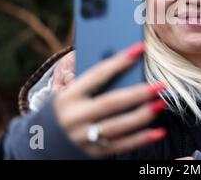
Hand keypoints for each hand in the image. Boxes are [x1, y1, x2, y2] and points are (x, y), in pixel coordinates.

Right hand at [53, 42, 166, 157]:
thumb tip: (126, 67)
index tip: (140, 48)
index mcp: (69, 96)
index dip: (120, 60)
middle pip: (112, 102)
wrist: (39, 145)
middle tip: (160, 85)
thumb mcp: (69, 94)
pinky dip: (142, 139)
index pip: (98, 74)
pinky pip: (122, 145)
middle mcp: (75, 116)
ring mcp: (84, 137)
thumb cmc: (63, 111)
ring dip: (144, 115)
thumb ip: (92, 84)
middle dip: (139, 93)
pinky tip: (158, 131)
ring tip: (161, 104)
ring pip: (119, 126)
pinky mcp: (94, 153)